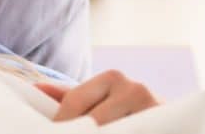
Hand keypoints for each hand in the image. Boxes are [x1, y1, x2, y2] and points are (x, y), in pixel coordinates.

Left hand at [35, 70, 160, 125]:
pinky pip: (133, 131)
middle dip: (77, 131)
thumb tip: (36, 88)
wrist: (168, 121)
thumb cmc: (126, 113)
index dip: (60, 124)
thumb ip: (71, 96)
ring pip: (111, 129)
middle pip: (92, 121)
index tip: (48, 133)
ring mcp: (151, 108)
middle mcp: (134, 88)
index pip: (75, 102)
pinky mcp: (161, 121)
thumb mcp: (100, 101)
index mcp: (112, 77)